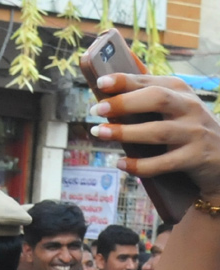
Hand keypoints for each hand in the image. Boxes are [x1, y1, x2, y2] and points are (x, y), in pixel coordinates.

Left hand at [91, 73, 219, 203]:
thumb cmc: (187, 130)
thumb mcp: (174, 109)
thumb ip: (147, 102)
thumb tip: (107, 100)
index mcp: (181, 92)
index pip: (151, 82)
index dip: (125, 81)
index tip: (101, 82)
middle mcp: (190, 108)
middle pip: (157, 99)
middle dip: (125, 103)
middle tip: (96, 109)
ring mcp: (194, 132)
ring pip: (158, 131)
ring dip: (126, 132)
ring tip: (100, 133)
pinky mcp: (196, 157)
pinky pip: (164, 163)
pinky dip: (140, 165)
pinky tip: (121, 164)